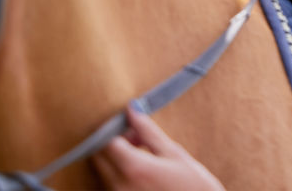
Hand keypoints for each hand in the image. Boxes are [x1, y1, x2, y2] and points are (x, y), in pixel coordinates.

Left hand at [93, 106, 224, 190]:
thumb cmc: (193, 184)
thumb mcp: (173, 153)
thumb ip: (148, 131)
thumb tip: (132, 108)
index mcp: (133, 167)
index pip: (106, 141)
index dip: (116, 129)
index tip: (131, 125)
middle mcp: (120, 185)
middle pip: (99, 157)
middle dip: (113, 142)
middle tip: (136, 138)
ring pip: (104, 171)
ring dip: (116, 158)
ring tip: (143, 155)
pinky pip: (110, 184)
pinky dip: (120, 172)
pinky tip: (141, 171)